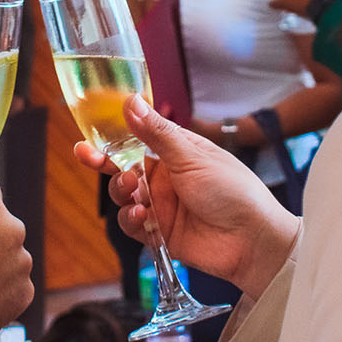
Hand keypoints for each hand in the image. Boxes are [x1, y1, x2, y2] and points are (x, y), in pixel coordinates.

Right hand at [73, 97, 297, 297]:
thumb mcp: (192, 156)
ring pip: (124, 196)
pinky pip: (132, 224)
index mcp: (176, 152)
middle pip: (123, 167)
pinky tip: (140, 215)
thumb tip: (130, 102)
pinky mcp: (160, 233)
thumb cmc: (233, 190)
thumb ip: (157, 133)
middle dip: (105, 163)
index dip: (111, 137)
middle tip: (90, 157)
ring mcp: (162, 205)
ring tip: (134, 190)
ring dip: (121, 191)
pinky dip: (130, 219)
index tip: (89, 134)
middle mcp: (166, 177)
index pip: (136, 139)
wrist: (252, 239)